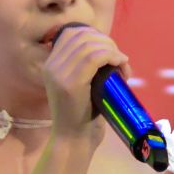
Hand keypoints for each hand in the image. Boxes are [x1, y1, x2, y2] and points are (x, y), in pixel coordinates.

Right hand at [39, 23, 130, 140]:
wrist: (73, 140)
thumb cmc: (82, 116)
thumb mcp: (81, 85)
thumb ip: (86, 66)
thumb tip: (107, 48)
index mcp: (51, 64)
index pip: (71, 33)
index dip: (95, 35)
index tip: (110, 50)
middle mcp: (51, 65)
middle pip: (82, 35)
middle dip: (106, 41)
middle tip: (119, 58)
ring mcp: (59, 74)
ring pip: (90, 44)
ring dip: (112, 50)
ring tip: (123, 65)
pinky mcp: (71, 83)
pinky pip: (95, 57)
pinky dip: (113, 57)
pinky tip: (121, 65)